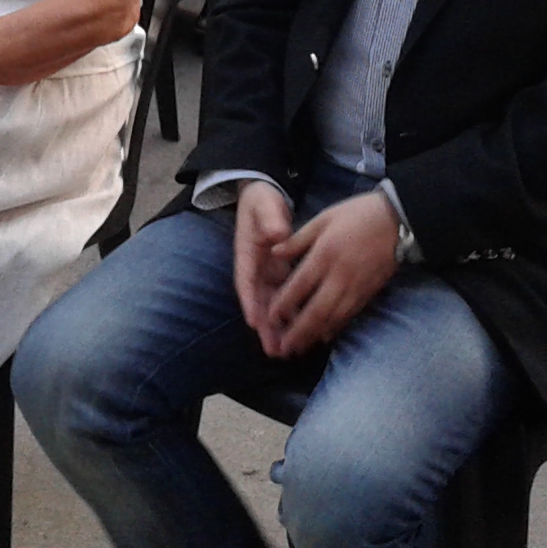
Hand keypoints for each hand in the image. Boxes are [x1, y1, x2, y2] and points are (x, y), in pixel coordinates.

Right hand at [232, 182, 294, 345]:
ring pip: (270, 304)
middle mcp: (255, 268)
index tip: (254, 322)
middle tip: (273, 350)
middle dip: (264, 326)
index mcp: (247, 252)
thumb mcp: (264, 204)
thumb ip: (270, 218)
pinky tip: (299, 331)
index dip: (250, 301)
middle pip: (258, 301)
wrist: (263, 196)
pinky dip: (289, 314)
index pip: (247, 280)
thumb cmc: (261, 200)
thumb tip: (278, 234)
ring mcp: (265, 273)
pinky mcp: (278, 274)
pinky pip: (283, 297)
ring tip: (284, 352)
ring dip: (276, 328)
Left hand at [261, 190, 401, 357]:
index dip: (284, 304)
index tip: (271, 318)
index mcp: (325, 254)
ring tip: (299, 349)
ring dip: (315, 335)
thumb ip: (298, 239)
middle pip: (316, 310)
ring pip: (333, 318)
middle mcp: (340, 276)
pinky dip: (335, 328)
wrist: (399, 220)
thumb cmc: (358, 214)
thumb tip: (273, 253)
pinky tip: (324, 337)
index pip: (300, 285)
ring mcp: (356, 287)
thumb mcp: (324, 218)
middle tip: (284, 347)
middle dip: (299, 332)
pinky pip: (349, 315)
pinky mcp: (369, 292)